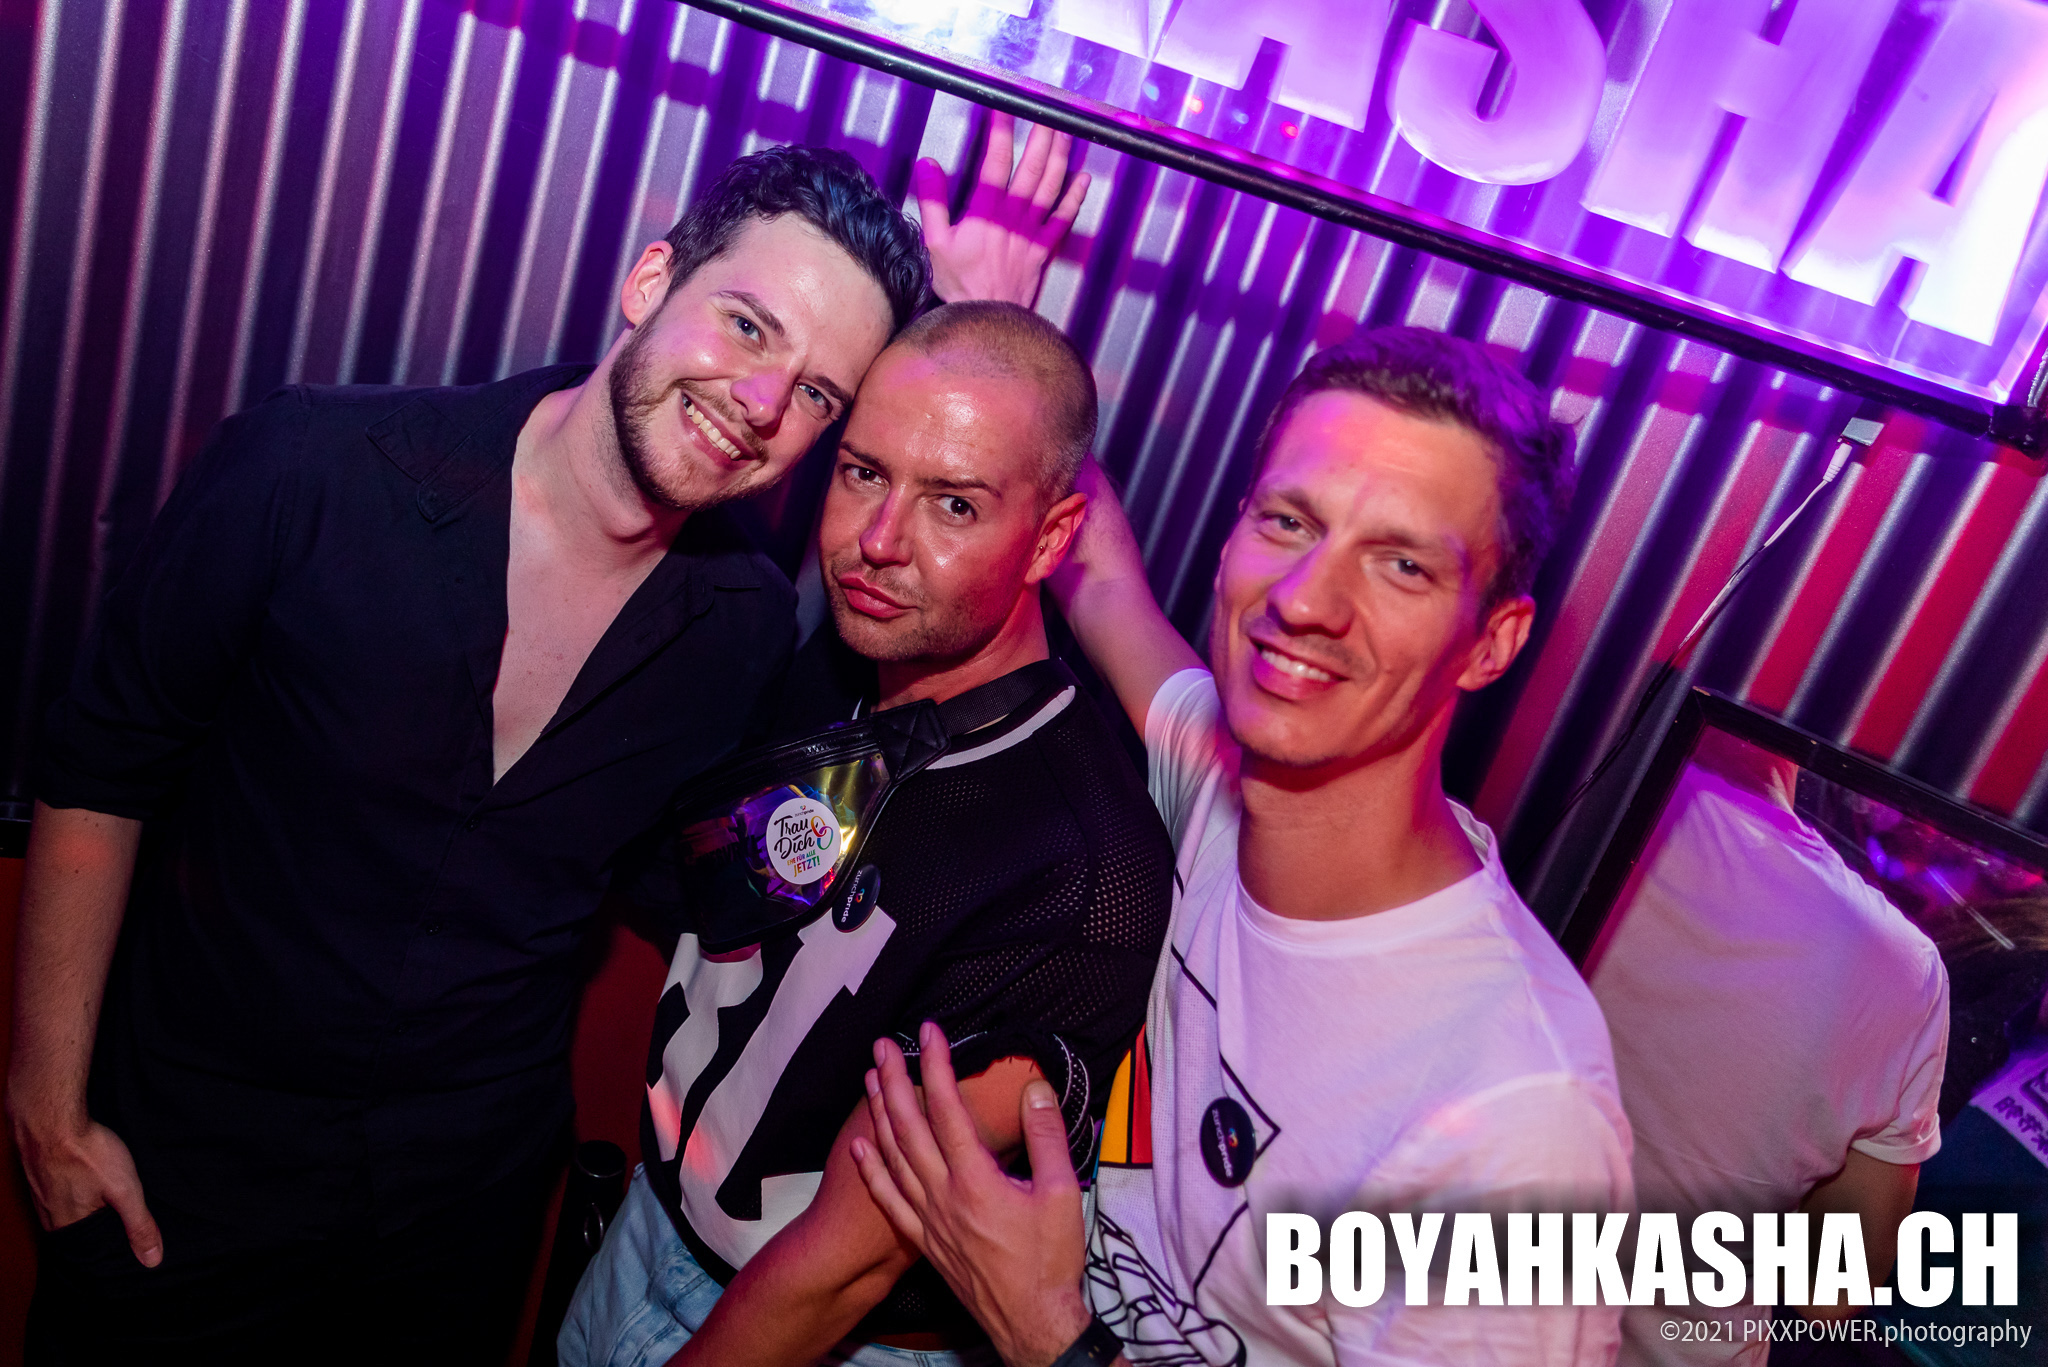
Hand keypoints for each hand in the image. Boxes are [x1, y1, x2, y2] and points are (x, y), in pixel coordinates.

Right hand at [10, 1108, 161, 1265]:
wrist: (50, 1117)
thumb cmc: (86, 1152)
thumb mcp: (124, 1190)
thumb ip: (138, 1225)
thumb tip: (152, 1260)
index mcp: (67, 1227)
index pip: (91, 1252)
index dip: (113, 1250)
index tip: (131, 1247)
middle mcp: (48, 1216)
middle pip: (80, 1232)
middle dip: (102, 1229)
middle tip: (124, 1220)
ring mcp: (41, 1194)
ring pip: (69, 1212)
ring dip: (88, 1209)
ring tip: (108, 1201)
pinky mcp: (41, 1175)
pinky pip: (60, 1193)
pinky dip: (76, 1191)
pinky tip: (87, 1181)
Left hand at [851, 1023, 1092, 1366]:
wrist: (1032, 1324)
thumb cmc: (1051, 1261)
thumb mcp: (1062, 1194)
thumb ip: (1046, 1137)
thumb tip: (1035, 1089)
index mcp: (976, 1180)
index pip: (948, 1109)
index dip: (936, 1065)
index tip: (929, 1032)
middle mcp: (943, 1195)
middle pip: (909, 1127)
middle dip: (894, 1081)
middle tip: (883, 1045)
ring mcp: (929, 1219)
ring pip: (893, 1157)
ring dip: (879, 1115)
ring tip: (870, 1079)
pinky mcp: (926, 1241)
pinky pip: (889, 1200)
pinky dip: (872, 1170)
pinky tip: (860, 1147)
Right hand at [918, 112, 1091, 305]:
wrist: (986, 318)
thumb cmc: (960, 285)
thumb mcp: (935, 242)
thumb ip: (933, 201)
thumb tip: (928, 166)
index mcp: (986, 211)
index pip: (996, 161)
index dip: (1001, 132)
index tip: (1002, 108)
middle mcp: (1013, 217)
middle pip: (1032, 167)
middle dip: (1041, 135)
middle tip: (1047, 110)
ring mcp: (1032, 232)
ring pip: (1051, 186)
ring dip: (1060, 156)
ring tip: (1065, 130)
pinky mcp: (1043, 249)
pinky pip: (1064, 219)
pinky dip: (1075, 197)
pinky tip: (1082, 178)